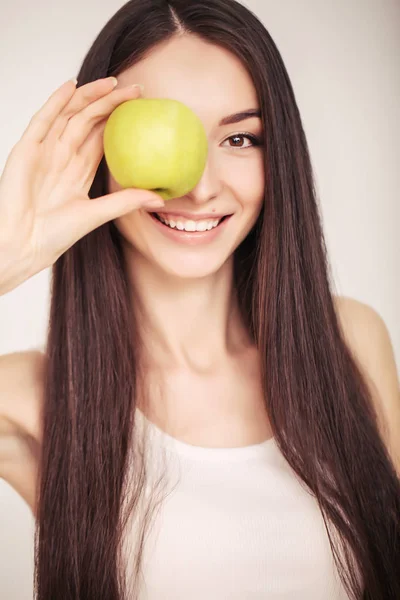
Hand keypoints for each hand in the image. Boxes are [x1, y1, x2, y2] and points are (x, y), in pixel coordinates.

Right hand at [0, 77, 163, 294]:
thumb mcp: (96, 215)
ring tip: (111, 83)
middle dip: (110, 103)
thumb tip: (160, 199)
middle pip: (89, 121)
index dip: (120, 122)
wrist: (23, 243)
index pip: (102, 138)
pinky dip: (57, 101)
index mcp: (79, 171)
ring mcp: (45, 151)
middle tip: (135, 90)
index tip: (142, 109)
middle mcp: (63, 157)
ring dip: (89, 97)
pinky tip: (72, 84)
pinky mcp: (27, 149)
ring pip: (69, 114)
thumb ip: (125, 202)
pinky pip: (43, 119)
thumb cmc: (54, 235)